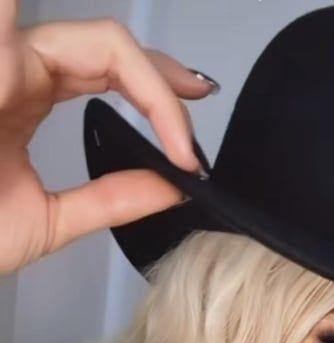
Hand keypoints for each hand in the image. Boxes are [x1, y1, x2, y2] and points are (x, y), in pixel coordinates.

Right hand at [0, 1, 218, 275]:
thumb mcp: (48, 220)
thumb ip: (110, 198)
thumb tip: (172, 187)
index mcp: (20, 92)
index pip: (103, 68)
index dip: (159, 95)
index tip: (190, 151)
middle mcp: (8, 68)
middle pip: (104, 43)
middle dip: (164, 76)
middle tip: (203, 101)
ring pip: (80, 34)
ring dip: (135, 61)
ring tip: (187, 91)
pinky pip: (13, 15)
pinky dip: (54, 30)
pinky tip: (123, 58)